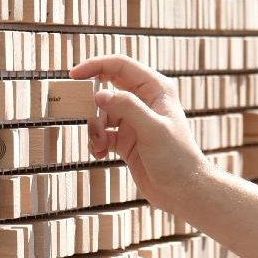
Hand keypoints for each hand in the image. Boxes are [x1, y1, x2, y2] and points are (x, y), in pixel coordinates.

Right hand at [72, 56, 208, 212]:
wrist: (183, 191)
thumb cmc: (176, 158)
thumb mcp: (153, 129)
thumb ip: (127, 108)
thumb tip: (99, 94)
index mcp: (155, 89)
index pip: (120, 66)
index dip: (95, 65)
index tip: (74, 75)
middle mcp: (144, 101)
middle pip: (107, 88)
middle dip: (92, 103)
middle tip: (83, 115)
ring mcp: (134, 121)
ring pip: (101, 114)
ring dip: (94, 128)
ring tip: (100, 145)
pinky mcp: (126, 140)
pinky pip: (102, 133)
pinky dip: (97, 142)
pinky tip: (101, 153)